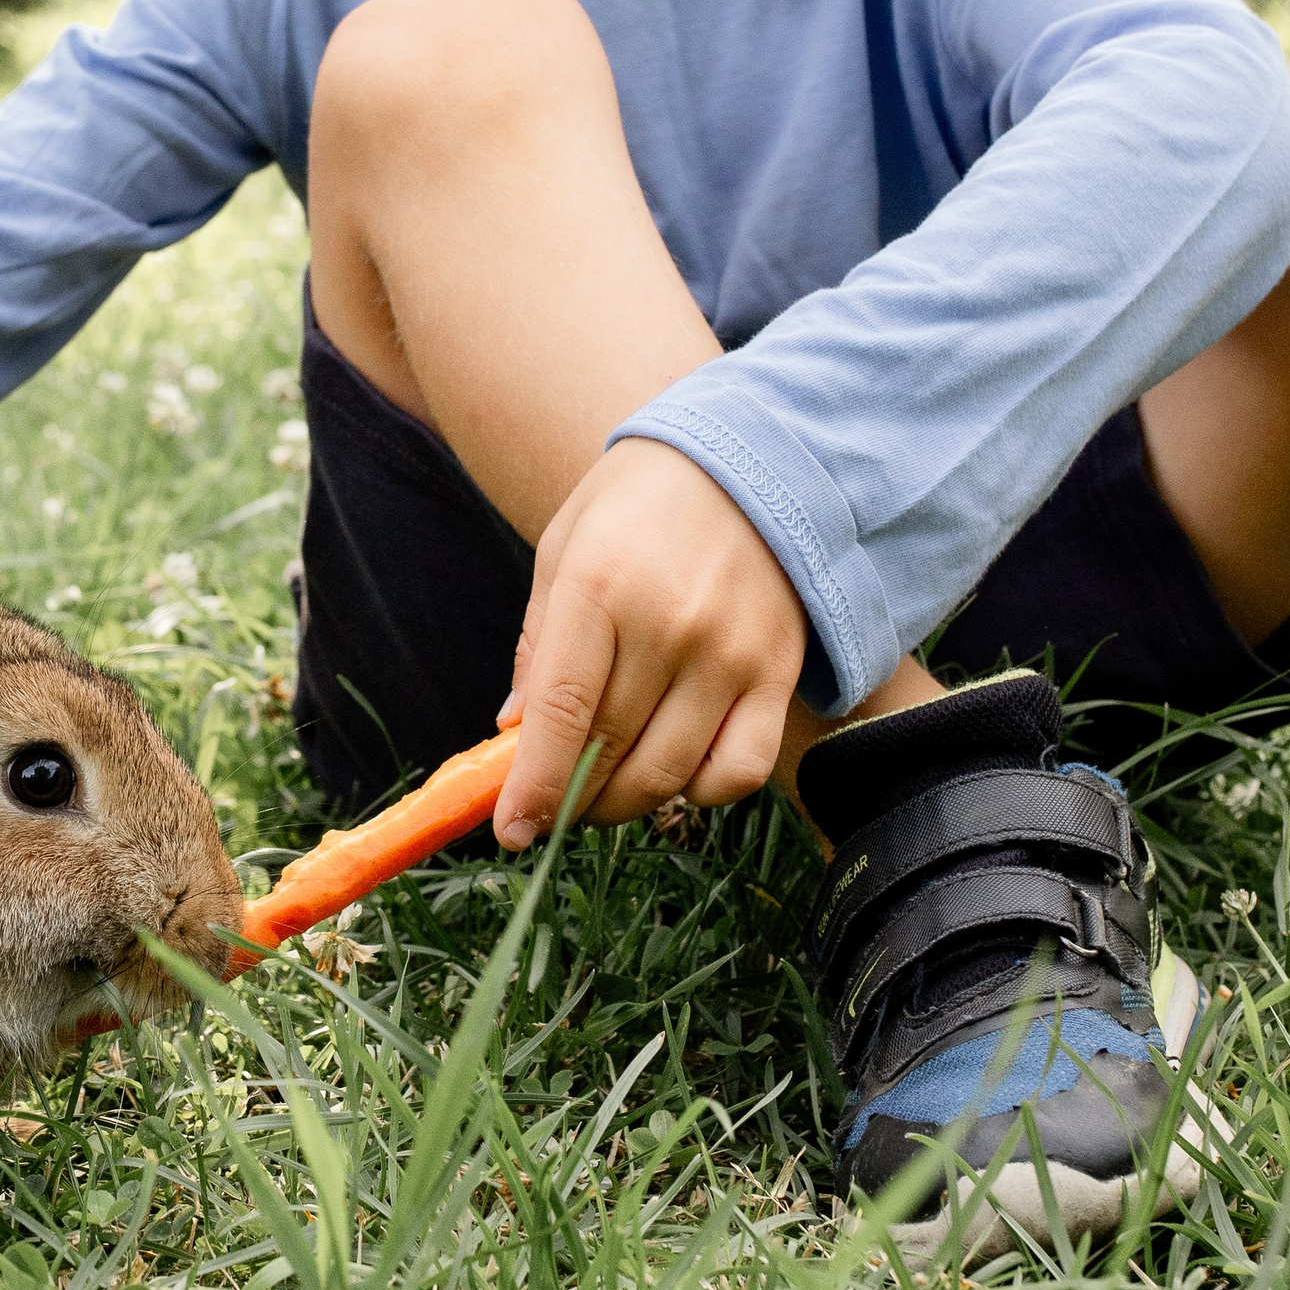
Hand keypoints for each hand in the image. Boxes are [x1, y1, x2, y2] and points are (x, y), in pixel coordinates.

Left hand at [493, 438, 805, 846]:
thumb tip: (512, 731)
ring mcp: (730, 653)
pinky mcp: (777, 672)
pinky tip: (676, 773)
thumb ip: (538, 640)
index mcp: (600, 585)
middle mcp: (669, 624)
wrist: (753, 458)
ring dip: (624, 804)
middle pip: (609, 752)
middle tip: (553, 808)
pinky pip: (739, 770)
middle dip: (569, 799)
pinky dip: (700, 793)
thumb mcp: (566, 546)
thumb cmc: (639, 503)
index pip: (559, 712)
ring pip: (668, 774)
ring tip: (603, 794)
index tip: (513, 831)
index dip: (532, 786)